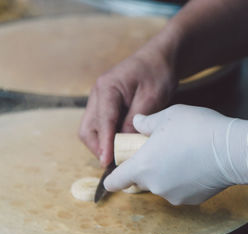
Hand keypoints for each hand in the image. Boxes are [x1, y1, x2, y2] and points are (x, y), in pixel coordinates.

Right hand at [79, 47, 176, 166]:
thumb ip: (135, 120)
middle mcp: (97, 94)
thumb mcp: (152, 97)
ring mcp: (98, 99)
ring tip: (116, 155)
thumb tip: (122, 143)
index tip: (107, 162)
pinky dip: (105, 137)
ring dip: (100, 144)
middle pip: (87, 129)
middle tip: (113, 163)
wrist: (159, 57)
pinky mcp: (103, 105)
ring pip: (90, 129)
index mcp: (107, 88)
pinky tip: (118, 144)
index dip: (104, 144)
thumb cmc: (157, 73)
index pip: (102, 122)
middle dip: (97, 148)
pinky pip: (98, 125)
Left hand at [104, 104, 247, 204]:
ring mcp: (173, 195)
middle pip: (140, 181)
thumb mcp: (166, 116)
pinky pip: (180, 190)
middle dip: (145, 168)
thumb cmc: (196, 129)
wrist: (233, 149)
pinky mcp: (191, 200)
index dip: (112, 178)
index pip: (115, 181)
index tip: (116, 172)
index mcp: (141, 166)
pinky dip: (183, 181)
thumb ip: (146, 123)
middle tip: (160, 150)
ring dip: (165, 174)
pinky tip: (195, 165)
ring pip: (161, 185)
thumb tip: (137, 123)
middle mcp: (154, 185)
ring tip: (182, 154)